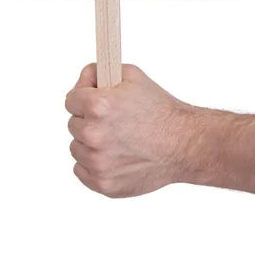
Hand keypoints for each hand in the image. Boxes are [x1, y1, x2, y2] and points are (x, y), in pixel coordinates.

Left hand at [65, 64, 194, 197]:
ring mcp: (98, 162)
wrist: (184, 143)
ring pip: (76, 148)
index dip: (84, 97)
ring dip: (90, 143)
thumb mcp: (133, 77)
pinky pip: (81, 170)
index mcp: (98, 106)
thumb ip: (102, 71)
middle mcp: (94, 134)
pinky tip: (114, 156)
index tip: (94, 101)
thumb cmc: (162, 111)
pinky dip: (93, 164)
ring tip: (117, 139)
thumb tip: (84, 77)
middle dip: (89, 120)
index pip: (70, 99)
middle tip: (113, 121)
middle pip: (73, 124)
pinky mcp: (103, 184)